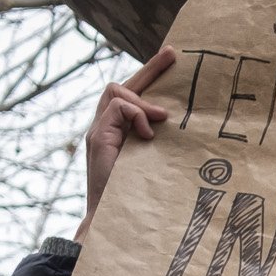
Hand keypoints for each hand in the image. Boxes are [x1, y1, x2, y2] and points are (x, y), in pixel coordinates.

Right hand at [79, 47, 175, 235]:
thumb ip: (160, 143)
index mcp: (121, 132)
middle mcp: (106, 127)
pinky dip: (135, 115)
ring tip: (162, 119)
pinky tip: (148, 135)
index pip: (133, 96)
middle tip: (173, 55)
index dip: (151, 78)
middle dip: (149, 69)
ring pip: (116, 91)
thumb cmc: (139, 197)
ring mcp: (99, 131)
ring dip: (141, 101)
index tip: (174, 60)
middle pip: (123, 85)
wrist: (114, 220)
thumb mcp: (156, 163)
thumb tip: (179, 125)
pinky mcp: (96, 138)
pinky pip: (116, 108)